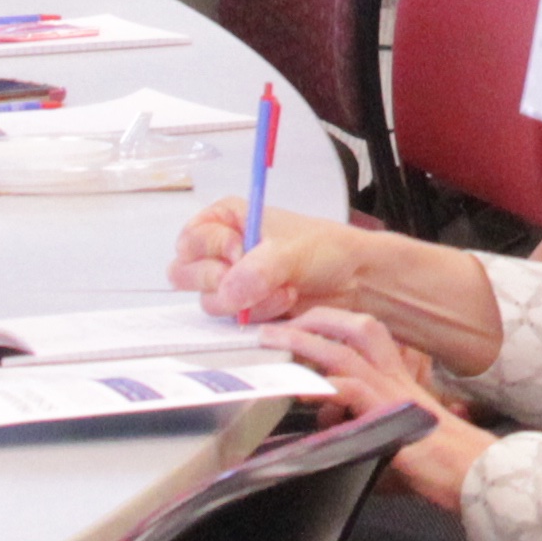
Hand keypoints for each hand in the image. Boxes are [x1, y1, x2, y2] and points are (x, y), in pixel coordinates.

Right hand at [173, 198, 388, 324]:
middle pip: (186, 274)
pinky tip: (286, 303)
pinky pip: (232, 321)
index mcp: (226, 219)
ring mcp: (230, 282)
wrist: (355, 278)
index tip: (241, 251)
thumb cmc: (327, 249)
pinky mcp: (243, 309)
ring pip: (211, 302)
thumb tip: (228, 292)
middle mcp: (221, 250)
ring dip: (249, 301)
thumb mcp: (292, 250)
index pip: (190, 239)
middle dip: (223, 281)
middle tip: (252, 279)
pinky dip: (260, 315)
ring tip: (284, 288)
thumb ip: (258, 270)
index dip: (213, 249)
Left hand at [266, 309, 501, 509]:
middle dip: (318, 318)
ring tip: (275, 339)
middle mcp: (394, 378)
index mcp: (397, 380)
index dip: (334, 326)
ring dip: (306, 341)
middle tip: (282, 322)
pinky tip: (301, 389)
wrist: (474, 471)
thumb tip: (328, 434)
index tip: (302, 325)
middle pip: (357, 328)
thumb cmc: (440, 462)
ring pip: (346, 351)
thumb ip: (359, 428)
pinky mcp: (388, 414)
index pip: (365, 339)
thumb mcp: (394, 435)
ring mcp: (391, 392)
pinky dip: (323, 385)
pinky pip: (351, 389)